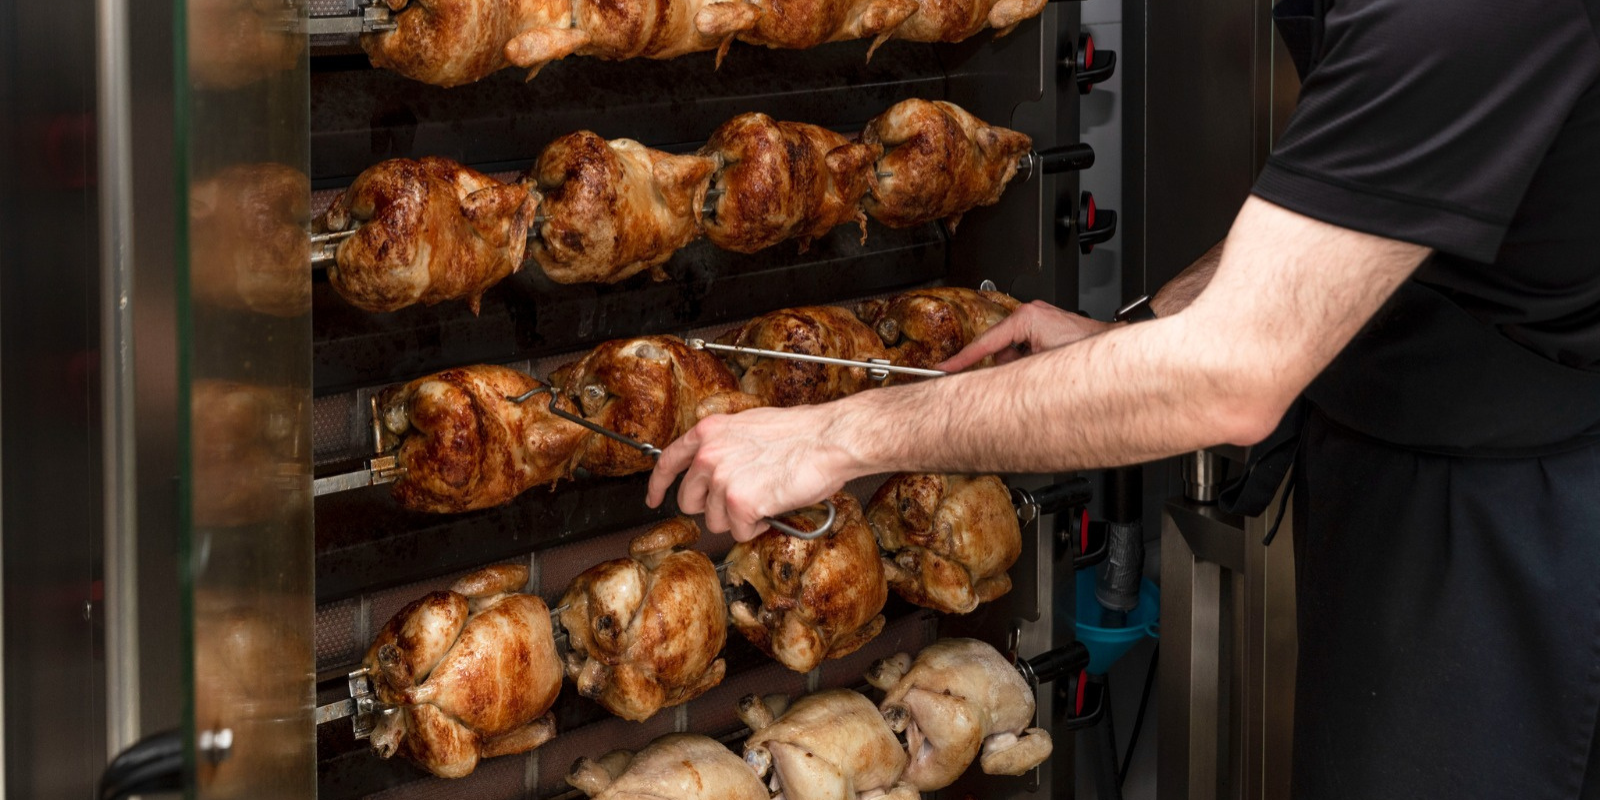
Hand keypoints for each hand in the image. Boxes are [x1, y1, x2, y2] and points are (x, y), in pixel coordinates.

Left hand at [646, 406, 859, 540]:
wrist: (829, 440)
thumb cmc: (802, 434)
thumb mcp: (750, 427)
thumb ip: (726, 447)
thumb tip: (721, 470)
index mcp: (709, 432)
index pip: (667, 461)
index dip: (658, 485)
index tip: (654, 498)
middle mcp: (709, 455)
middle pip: (689, 501)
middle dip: (712, 508)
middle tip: (738, 502)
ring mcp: (722, 480)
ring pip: (715, 521)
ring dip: (739, 518)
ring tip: (765, 498)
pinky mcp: (740, 503)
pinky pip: (739, 531)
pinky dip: (756, 526)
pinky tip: (772, 507)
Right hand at [937, 301, 1118, 372]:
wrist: (1112, 350)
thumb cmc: (1085, 352)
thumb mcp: (1041, 366)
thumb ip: (1011, 371)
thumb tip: (990, 380)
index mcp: (1026, 317)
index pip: (986, 342)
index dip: (963, 359)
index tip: (946, 368)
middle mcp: (1029, 314)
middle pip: (998, 346)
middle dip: (1003, 365)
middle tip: (1017, 375)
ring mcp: (1037, 319)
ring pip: (1011, 350)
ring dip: (1018, 364)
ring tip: (1041, 370)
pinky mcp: (1043, 327)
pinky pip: (1022, 348)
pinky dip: (1027, 360)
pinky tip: (1043, 367)